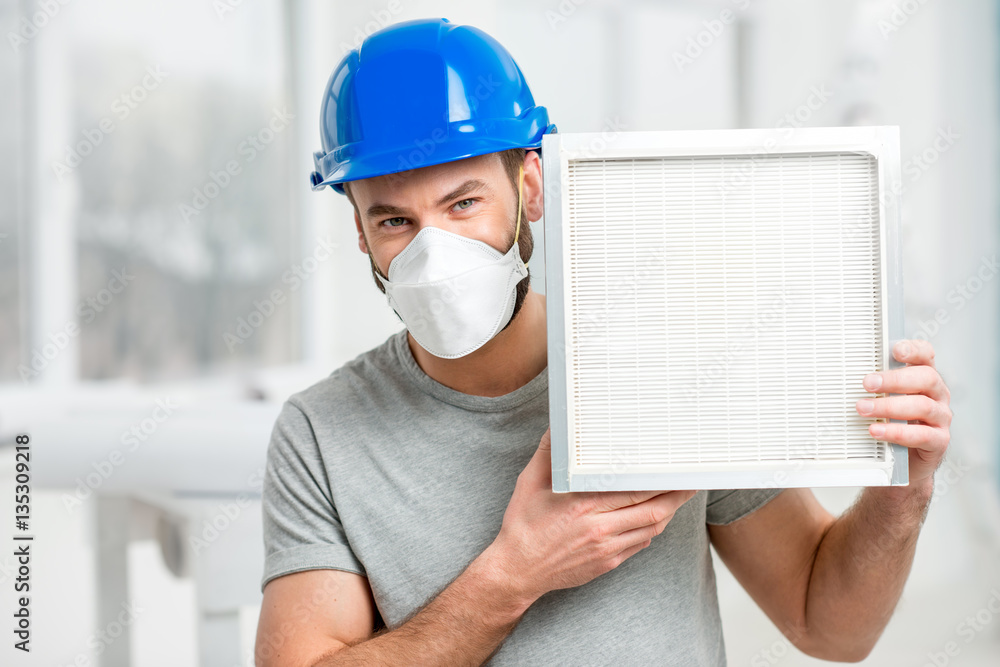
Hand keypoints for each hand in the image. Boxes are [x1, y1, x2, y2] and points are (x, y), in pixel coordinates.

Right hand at [488, 427, 697, 606]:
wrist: (517, 570)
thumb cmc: (523, 525)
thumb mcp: (529, 483)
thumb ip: (549, 453)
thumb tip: (557, 426)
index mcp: (584, 504)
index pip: (635, 489)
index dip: (660, 479)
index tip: (672, 467)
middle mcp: (600, 527)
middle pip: (653, 510)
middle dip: (676, 495)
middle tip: (691, 481)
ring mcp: (607, 548)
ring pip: (651, 528)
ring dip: (669, 511)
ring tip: (679, 496)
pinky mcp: (608, 562)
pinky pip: (640, 544)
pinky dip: (652, 528)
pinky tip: (655, 516)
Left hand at [855, 339, 951, 486]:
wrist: (907, 462)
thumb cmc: (894, 423)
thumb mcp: (884, 399)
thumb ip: (875, 387)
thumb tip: (842, 377)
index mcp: (924, 378)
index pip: (926, 356)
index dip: (914, 350)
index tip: (896, 350)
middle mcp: (937, 395)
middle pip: (926, 378)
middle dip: (894, 379)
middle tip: (867, 384)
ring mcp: (941, 417)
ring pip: (922, 406)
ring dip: (889, 407)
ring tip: (863, 409)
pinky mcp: (939, 441)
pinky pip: (922, 435)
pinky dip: (896, 433)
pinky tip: (876, 431)